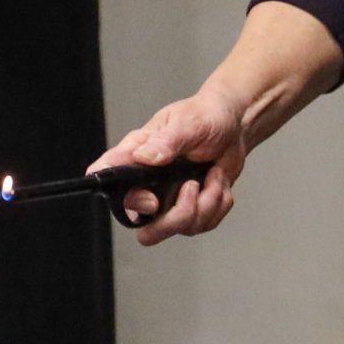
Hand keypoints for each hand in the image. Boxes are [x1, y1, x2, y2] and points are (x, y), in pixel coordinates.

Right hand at [90, 86, 250, 244]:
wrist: (233, 127)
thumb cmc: (203, 116)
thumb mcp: (186, 123)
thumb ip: (165, 141)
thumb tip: (143, 156)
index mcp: (136, 156)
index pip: (111, 181)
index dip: (124, 200)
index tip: (152, 200)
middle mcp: (147, 182)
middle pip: (143, 224)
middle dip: (174, 217)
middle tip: (190, 188)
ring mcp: (169, 199)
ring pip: (179, 227)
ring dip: (206, 202)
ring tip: (213, 175)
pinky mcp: (191, 209)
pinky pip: (204, 223)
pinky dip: (219, 204)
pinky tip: (217, 182)